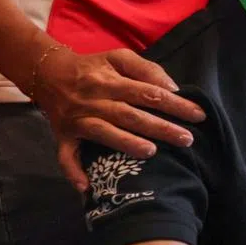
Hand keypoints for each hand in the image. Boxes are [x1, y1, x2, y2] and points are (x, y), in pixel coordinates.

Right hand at [33, 47, 205, 190]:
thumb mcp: (119, 57)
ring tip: (152, 152)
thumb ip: (146, 69)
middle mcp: (94, 100)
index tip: (198, 115)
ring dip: (126, 143)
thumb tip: (171, 88)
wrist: (47, 73)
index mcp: (110, 80)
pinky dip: (74, 172)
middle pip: (131, 114)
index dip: (174, 104)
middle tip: (187, 139)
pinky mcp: (62, 136)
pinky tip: (87, 186)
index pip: (148, 92)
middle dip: (160, 127)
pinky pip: (65, 156)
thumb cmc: (92, 67)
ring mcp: (78, 120)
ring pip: (104, 133)